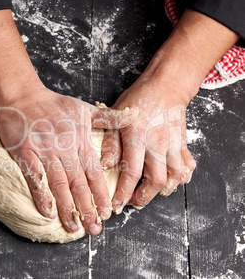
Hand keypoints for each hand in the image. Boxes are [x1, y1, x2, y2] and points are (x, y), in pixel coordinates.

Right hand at [0, 88, 137, 234]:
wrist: (22, 96)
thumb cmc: (54, 104)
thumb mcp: (85, 108)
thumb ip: (109, 117)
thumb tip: (135, 114)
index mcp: (80, 141)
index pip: (95, 173)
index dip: (102, 195)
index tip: (108, 213)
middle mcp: (65, 149)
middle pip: (79, 184)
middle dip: (88, 208)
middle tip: (94, 229)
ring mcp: (44, 152)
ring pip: (59, 184)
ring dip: (68, 207)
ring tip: (74, 227)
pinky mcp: (25, 153)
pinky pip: (34, 177)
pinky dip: (42, 195)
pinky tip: (48, 212)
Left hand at [101, 78, 195, 212]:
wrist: (165, 86)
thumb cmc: (137, 100)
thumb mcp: (116, 117)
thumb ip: (111, 142)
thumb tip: (104, 164)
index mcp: (137, 138)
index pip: (132, 173)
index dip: (124, 193)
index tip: (117, 205)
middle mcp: (157, 144)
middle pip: (157, 181)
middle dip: (144, 197)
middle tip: (133, 201)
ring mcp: (173, 145)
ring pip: (175, 177)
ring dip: (163, 190)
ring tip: (151, 192)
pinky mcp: (182, 144)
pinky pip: (188, 166)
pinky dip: (182, 177)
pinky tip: (172, 180)